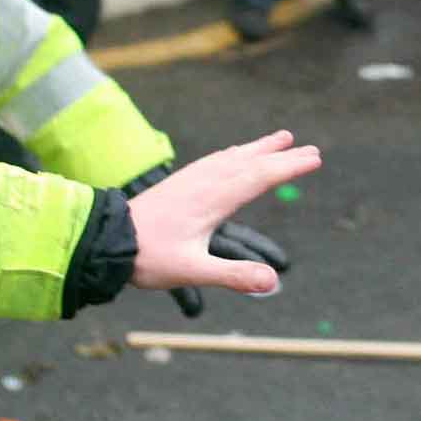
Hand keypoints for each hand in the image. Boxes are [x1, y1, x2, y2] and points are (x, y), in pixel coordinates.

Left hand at [127, 131, 321, 295]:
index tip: (314, 158)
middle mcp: (204, 183)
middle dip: (281, 156)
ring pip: (232, 157)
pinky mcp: (179, 183)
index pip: (259, 177)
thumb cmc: (147, 257)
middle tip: (310, 148)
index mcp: (213, 199)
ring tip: (278, 138)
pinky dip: (233, 154)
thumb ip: (233, 275)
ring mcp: (190, 180)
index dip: (288, 168)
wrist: (106, 239)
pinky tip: (233, 155)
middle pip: (251, 163)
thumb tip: (271, 282)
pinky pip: (214, 161)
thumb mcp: (193, 271)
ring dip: (258, 148)